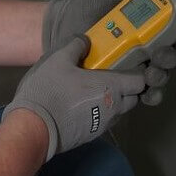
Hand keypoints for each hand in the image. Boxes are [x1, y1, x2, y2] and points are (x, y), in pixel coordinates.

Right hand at [4, 36, 144, 160]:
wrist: (35, 128)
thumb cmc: (49, 91)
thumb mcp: (58, 60)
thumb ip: (75, 46)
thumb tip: (85, 40)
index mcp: (111, 87)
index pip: (140, 82)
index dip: (139, 73)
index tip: (131, 66)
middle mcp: (114, 107)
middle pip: (134, 98)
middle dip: (128, 88)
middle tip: (112, 77)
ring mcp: (104, 124)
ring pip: (120, 111)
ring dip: (115, 101)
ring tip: (98, 91)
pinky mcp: (92, 135)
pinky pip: (105, 121)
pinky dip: (102, 113)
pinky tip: (86, 106)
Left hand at [43, 0, 175, 105]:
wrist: (60, 29)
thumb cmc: (88, 6)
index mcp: (152, 21)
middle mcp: (150, 44)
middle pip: (173, 54)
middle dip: (172, 57)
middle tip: (160, 55)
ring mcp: (138, 65)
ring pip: (160, 75)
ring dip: (161, 77)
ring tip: (149, 75)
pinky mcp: (124, 82)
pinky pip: (143, 93)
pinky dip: (149, 96)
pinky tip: (145, 94)